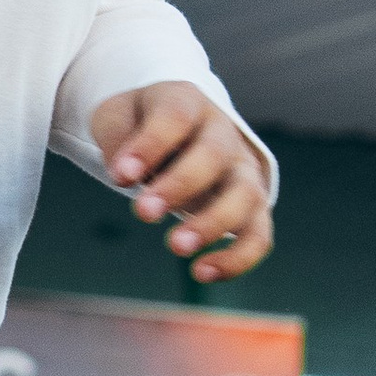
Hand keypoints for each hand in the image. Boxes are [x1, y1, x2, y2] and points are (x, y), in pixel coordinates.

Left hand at [89, 87, 273, 283]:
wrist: (179, 127)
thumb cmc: (142, 123)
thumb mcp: (118, 116)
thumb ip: (117, 138)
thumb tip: (125, 174)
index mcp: (188, 102)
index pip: (175, 118)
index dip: (149, 146)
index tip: (119, 175)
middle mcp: (223, 133)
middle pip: (213, 155)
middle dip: (179, 186)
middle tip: (143, 212)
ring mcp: (241, 170)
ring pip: (245, 195)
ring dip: (213, 223)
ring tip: (176, 247)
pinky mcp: (251, 207)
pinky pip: (258, 234)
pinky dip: (238, 258)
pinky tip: (203, 273)